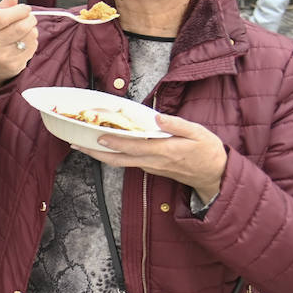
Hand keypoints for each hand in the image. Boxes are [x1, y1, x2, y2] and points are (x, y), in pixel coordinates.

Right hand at [0, 0, 36, 96]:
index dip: (18, 10)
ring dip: (32, 29)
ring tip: (27, 29)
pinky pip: (32, 47)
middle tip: (30, 17)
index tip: (25, 8)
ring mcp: (3, 58)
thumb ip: (0, 9)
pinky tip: (26, 40)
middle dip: (30, 18)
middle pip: (19, 27)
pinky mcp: (15, 66)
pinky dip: (33, 40)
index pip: (2, 18)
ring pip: (29, 37)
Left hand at [75, 113, 226, 202]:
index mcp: (163, 151)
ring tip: (84, 145)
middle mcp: (153, 162)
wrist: (216, 175)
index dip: (114, 142)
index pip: (133, 146)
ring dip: (101, 155)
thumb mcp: (198, 133)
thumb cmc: (208, 151)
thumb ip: (177, 125)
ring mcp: (151, 167)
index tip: (97, 136)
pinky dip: (114, 156)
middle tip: (76, 143)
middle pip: (119, 159)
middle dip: (95, 153)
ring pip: (121, 163)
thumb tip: (158, 118)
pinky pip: (128, 163)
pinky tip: (106, 147)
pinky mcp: (151, 169)